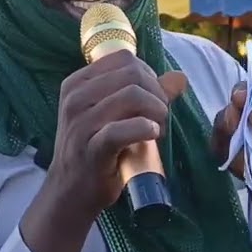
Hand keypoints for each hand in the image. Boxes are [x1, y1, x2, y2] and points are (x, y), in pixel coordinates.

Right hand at [39, 50, 187, 230]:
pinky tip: (153, 135)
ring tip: (158, 129)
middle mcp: (75, 98)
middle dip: (156, 93)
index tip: (154, 98)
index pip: (124, 59)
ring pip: (132, 95)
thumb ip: (147, 93)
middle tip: (160, 117)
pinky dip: (145, 128)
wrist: (71, 192)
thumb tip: (180, 77)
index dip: (149, 75)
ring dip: (156, 111)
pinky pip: (122, 129)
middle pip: (132, 74)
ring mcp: (80, 124)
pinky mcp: (91, 149)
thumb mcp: (115, 115)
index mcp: (77, 83)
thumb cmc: (96, 149)